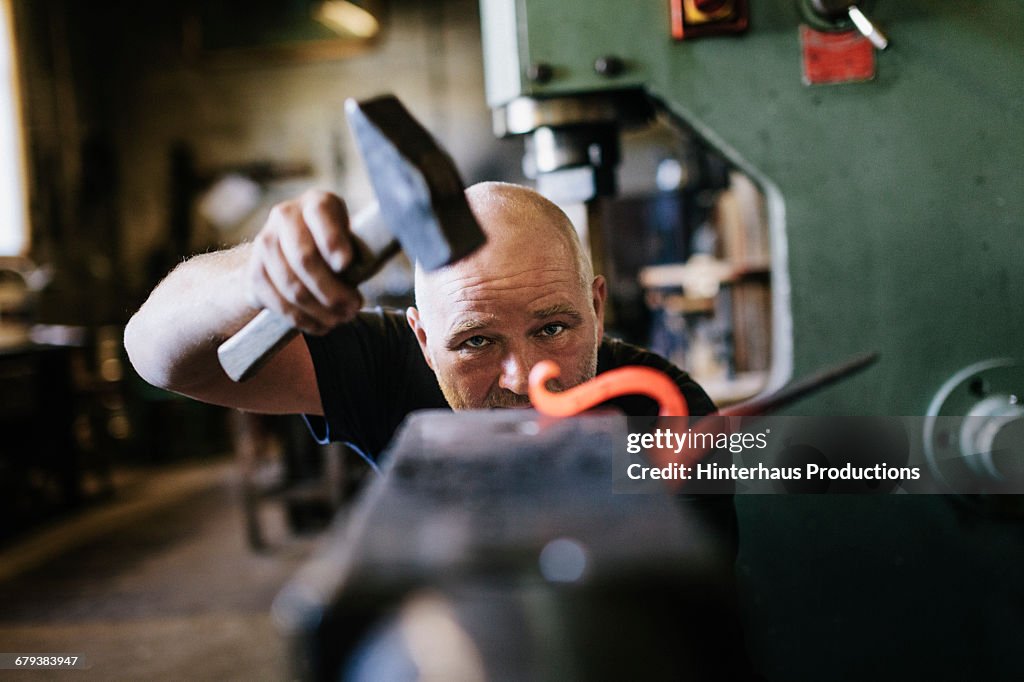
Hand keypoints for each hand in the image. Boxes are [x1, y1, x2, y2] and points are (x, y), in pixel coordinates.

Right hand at [247, 190, 366, 333]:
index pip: (322, 216)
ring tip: (340, 320)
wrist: (290, 253)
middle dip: (332, 291)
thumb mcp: (351, 240)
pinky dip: (302, 319)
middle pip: (305, 258)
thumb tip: (351, 274)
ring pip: (291, 286)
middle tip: (353, 308)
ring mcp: (264, 242)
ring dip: (319, 310)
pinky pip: (277, 302)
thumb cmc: (334, 249)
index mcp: (316, 203)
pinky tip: (320, 326)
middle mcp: (285, 215)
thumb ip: (356, 253)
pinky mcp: (254, 271)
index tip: (345, 266)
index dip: (333, 242)